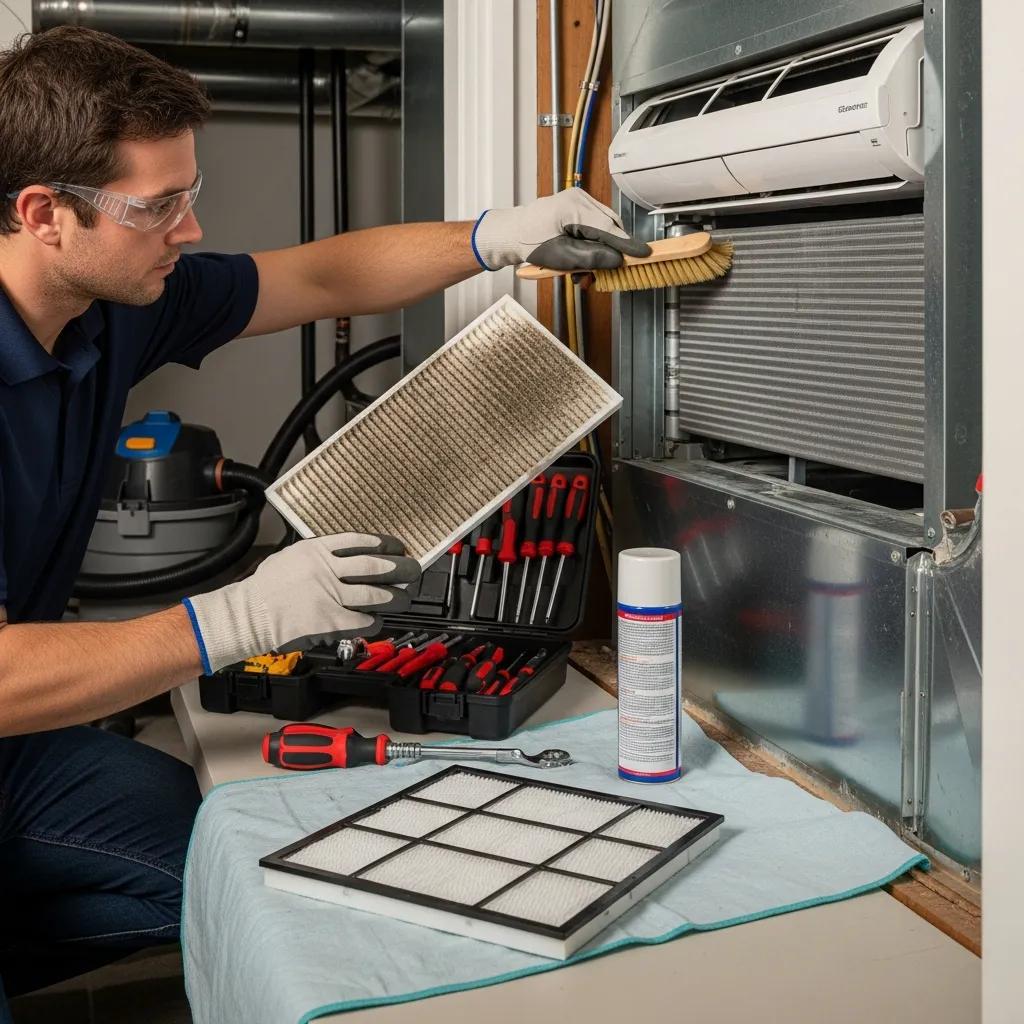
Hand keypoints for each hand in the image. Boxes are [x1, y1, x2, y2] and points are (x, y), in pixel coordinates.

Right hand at [183, 533, 420, 673]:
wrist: (248, 615)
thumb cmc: (264, 589)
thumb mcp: (290, 557)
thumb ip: (317, 555)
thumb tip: (342, 555)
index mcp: (316, 550)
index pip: (358, 541)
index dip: (384, 543)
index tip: (397, 546)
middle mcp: (326, 570)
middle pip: (375, 566)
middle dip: (400, 568)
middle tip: (413, 570)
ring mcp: (329, 596)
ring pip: (375, 595)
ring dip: (395, 597)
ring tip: (404, 598)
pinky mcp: (329, 621)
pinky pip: (363, 621)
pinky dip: (375, 621)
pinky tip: (379, 621)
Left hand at [472, 189, 650, 270]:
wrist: (509, 235)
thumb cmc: (528, 243)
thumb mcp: (561, 257)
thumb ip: (592, 258)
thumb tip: (617, 261)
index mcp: (575, 206)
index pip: (610, 227)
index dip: (628, 244)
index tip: (644, 254)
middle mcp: (578, 199)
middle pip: (609, 228)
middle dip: (608, 254)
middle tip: (603, 275)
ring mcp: (577, 203)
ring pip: (601, 230)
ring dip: (597, 254)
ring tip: (582, 275)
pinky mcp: (574, 210)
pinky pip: (592, 229)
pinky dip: (589, 248)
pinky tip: (579, 265)